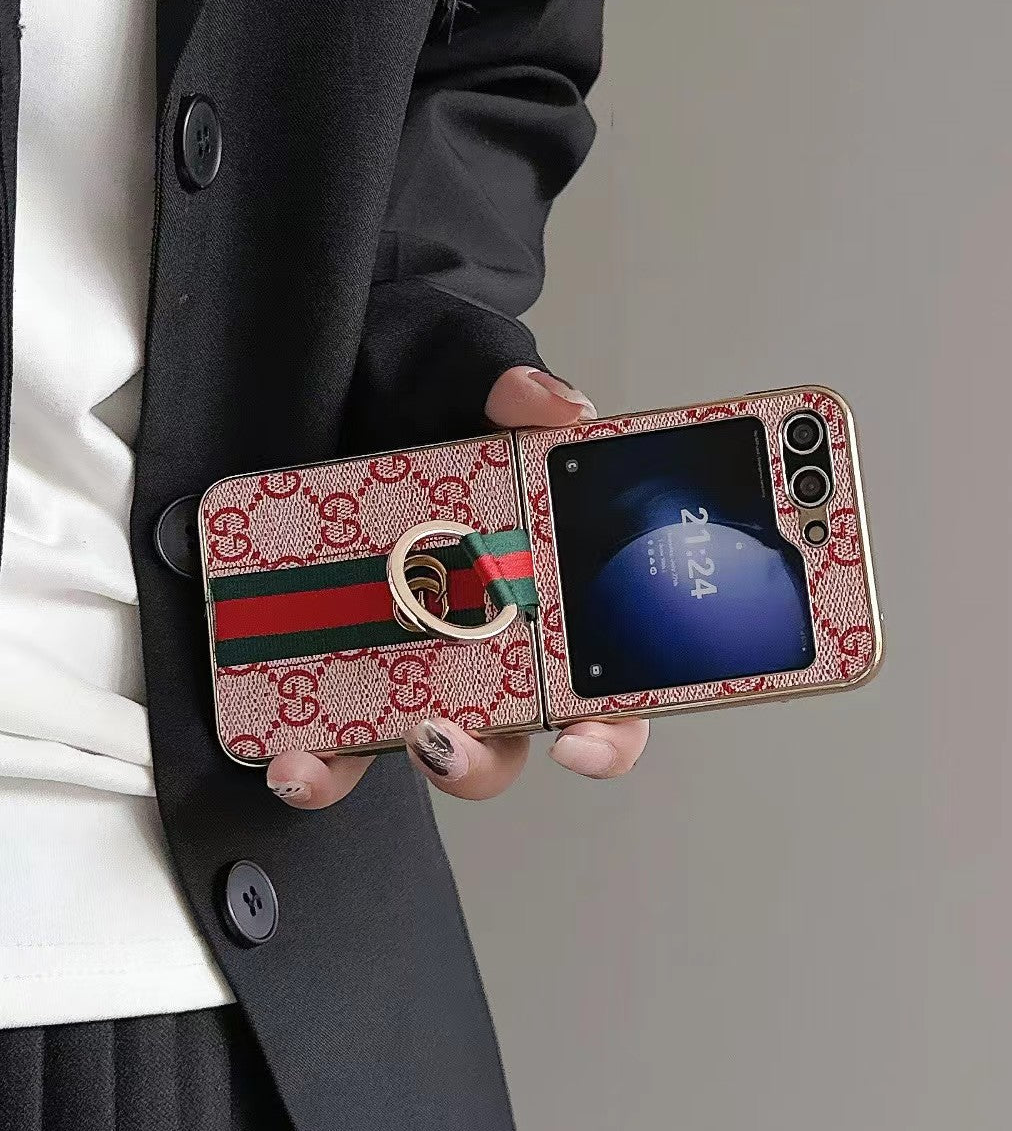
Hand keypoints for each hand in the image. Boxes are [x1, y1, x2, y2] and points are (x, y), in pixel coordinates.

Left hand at [265, 366, 650, 807]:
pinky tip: (286, 750)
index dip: (607, 729)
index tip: (581, 740)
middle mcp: (484, 635)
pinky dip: (312, 761)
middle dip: (478, 760)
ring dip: (373, 766)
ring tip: (332, 755)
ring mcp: (409, 655)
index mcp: (541, 584)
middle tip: (443, 737)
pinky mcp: (336, 663)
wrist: (325, 371)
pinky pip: (333, 737)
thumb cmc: (410, 378)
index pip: (602, 680)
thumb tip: (556, 408)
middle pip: (507, 734)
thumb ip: (503, 381)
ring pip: (417, 745)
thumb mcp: (455, 364)